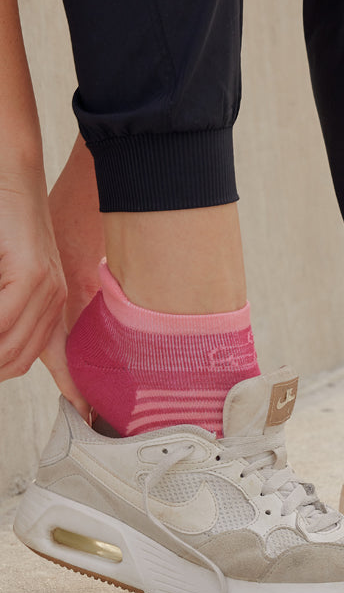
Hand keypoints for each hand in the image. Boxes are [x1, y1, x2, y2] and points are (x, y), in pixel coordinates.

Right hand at [0, 170, 88, 415]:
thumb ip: (9, 313)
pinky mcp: (28, 272)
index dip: (71, 392)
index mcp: (50, 304)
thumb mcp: (9, 279)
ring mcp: (44, 287)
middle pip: (15, 361)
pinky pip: (0, 318)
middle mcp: (53, 300)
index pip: (55, 361)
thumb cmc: (4, 225)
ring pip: (5, 347)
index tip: (87, 416)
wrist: (12, 176)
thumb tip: (8, 341)